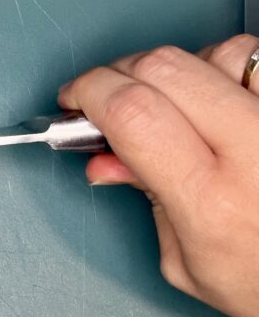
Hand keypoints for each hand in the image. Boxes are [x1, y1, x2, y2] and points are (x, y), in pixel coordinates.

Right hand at [59, 34, 258, 316]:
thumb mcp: (185, 263)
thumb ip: (144, 198)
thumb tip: (103, 156)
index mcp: (210, 201)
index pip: (132, 111)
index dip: (89, 92)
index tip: (75, 100)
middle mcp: (254, 151)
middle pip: (163, 68)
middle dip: (119, 73)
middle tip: (108, 98)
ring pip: (214, 53)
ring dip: (178, 71)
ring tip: (176, 106)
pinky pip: (253, 58)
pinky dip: (226, 69)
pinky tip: (220, 99)